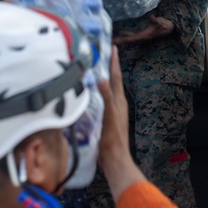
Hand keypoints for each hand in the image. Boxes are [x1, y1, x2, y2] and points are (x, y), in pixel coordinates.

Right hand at [97, 46, 145, 196]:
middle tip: (101, 53)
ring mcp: (112, 111)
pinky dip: (95, 92)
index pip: (115, 76)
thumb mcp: (108, 114)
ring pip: (106, 90)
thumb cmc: (112, 138)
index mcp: (118, 100)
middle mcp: (117, 103)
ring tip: (93, 69)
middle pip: (111, 81)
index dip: (113, 62)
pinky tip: (88, 94)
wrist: (114, 159)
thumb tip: (101, 78)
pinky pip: (100, 100)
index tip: (112, 47)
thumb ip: (105, 96)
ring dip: (101, 79)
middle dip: (107, 67)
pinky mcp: (106, 119)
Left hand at [113, 14, 174, 44]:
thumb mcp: (161, 22)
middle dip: (119, 41)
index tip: (115, 41)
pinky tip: (120, 32)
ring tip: (112, 38)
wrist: (170, 28)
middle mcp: (142, 37)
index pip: (131, 39)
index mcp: (144, 35)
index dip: (123, 40)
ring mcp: (142, 35)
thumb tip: (151, 16)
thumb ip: (155, 20)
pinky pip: (132, 35)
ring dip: (121, 38)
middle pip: (128, 40)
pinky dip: (126, 34)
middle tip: (108, 41)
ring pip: (129, 38)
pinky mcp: (142, 33)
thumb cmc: (165, 25)